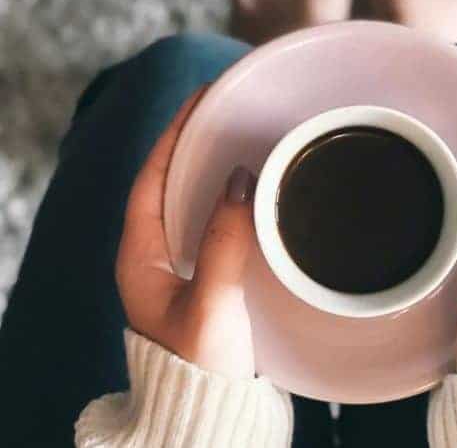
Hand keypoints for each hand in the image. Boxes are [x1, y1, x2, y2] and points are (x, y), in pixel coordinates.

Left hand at [116, 88, 257, 379]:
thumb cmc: (201, 367)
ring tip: (244, 141)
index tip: (201, 100)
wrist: (209, 417)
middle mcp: (154, 260)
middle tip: (227, 113)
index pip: (150, 179)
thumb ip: (225, 242)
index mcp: (140, 260)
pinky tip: (255, 198)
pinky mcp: (206, 283)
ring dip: (214, 173)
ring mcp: (180, 272)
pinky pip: (213, 228)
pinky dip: (231, 205)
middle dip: (194, 146)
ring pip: (192, 206)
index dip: (173, 136)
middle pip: (169, 186)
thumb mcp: (212, 304)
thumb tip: (242, 181)